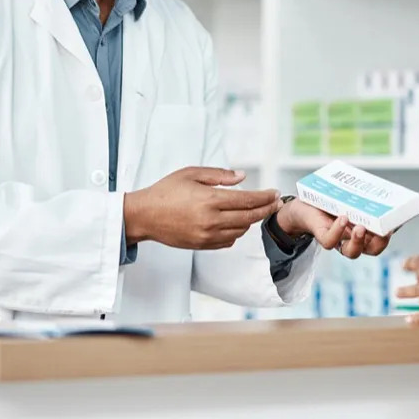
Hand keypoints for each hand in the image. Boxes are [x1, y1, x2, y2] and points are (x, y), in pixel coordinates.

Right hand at [124, 167, 281, 250]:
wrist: (145, 216)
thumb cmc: (165, 192)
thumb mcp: (191, 174)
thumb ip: (219, 175)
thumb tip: (241, 177)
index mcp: (210, 200)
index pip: (247, 200)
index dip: (264, 197)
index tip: (274, 194)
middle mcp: (211, 220)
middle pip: (249, 217)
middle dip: (265, 210)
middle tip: (274, 203)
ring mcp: (207, 235)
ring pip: (241, 231)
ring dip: (250, 221)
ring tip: (252, 211)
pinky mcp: (203, 245)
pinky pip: (229, 241)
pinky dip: (236, 232)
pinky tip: (235, 223)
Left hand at [275, 200, 391, 257]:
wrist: (301, 206)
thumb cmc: (327, 200)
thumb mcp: (347, 196)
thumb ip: (362, 194)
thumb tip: (380, 185)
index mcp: (364, 230)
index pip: (383, 235)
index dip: (392, 230)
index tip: (398, 220)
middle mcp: (353, 238)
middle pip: (373, 249)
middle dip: (381, 242)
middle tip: (384, 231)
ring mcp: (338, 240)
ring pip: (352, 252)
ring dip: (359, 242)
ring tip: (361, 227)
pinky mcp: (322, 236)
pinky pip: (331, 241)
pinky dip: (337, 231)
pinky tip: (342, 218)